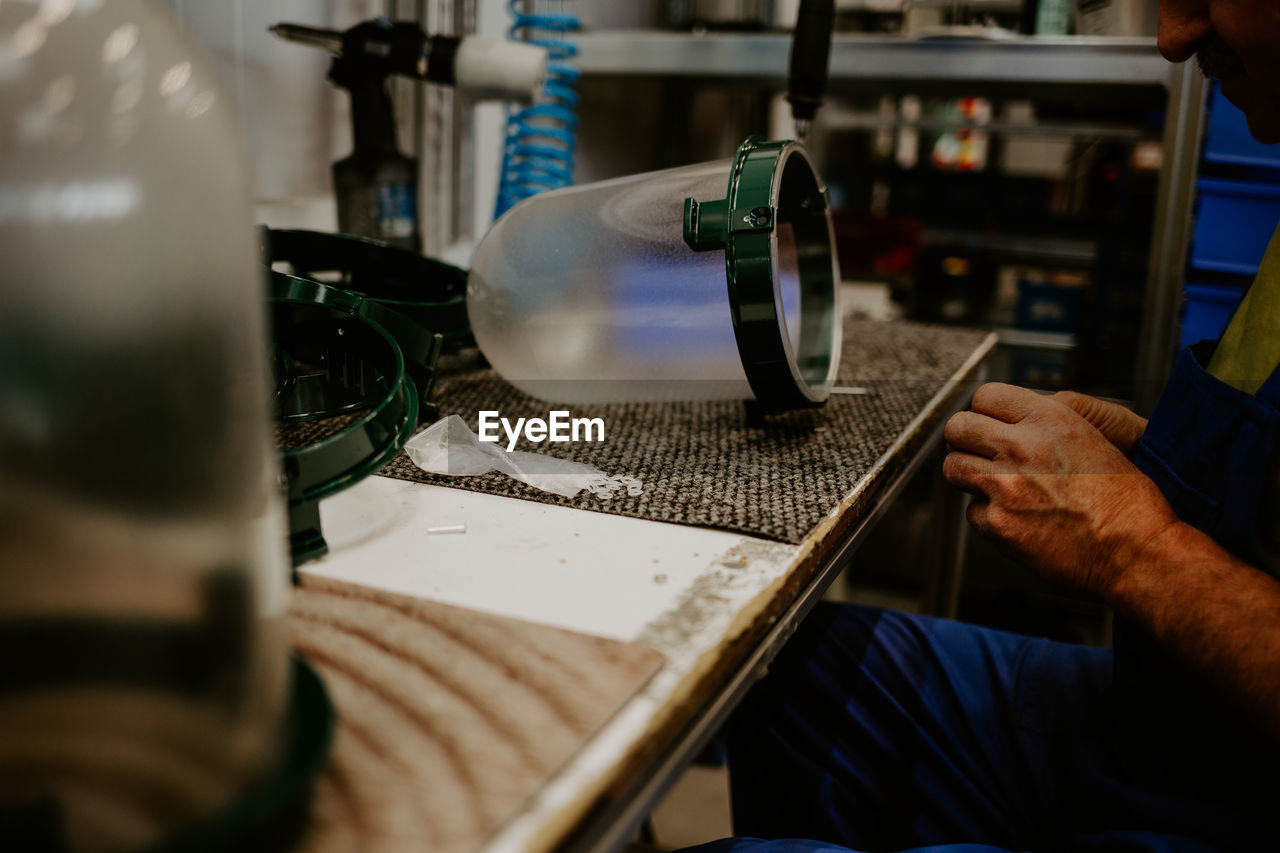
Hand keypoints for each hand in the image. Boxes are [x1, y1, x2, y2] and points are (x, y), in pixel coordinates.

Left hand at [942, 383, 1176, 595]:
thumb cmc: (1124, 500)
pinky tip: (1018, 520)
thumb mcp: (1092, 438)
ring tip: (993, 486)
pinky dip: (989, 518)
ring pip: (953, 467)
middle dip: (965, 440)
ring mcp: (1004, 486)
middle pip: (958, 427)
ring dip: (967, 475)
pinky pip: (972, 512)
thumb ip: (1045, 426)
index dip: (986, 412)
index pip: (986, 396)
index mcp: (1049, 419)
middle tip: (979, 454)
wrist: (1136, 548)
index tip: (990, 426)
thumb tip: (1007, 422)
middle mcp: (1022, 446)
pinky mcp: (998, 523)